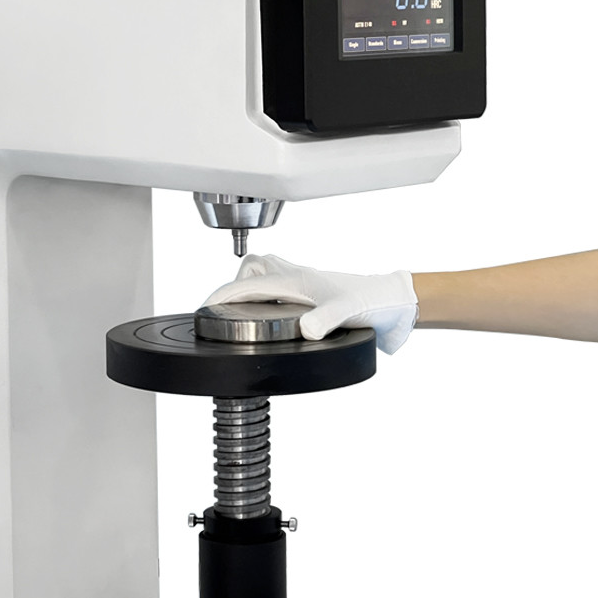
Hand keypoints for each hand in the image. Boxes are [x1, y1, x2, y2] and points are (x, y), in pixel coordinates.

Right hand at [201, 255, 418, 353]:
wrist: (391, 299)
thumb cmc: (371, 301)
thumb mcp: (346, 314)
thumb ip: (325, 320)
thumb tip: (305, 330)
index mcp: (297, 280)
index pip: (250, 283)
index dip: (224, 294)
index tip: (207, 306)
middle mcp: (297, 276)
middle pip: (253, 267)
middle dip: (234, 283)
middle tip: (226, 306)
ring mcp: (304, 280)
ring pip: (266, 269)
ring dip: (250, 282)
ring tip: (244, 306)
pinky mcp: (312, 289)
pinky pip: (279, 280)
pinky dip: (267, 289)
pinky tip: (275, 311)